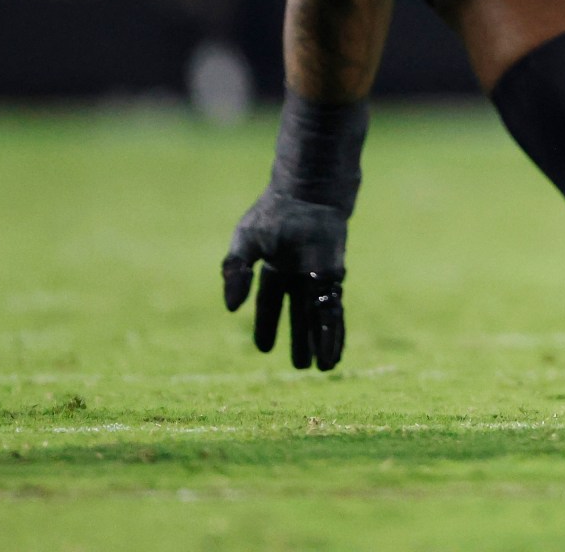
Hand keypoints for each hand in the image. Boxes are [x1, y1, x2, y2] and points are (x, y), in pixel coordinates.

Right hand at [223, 189, 347, 370]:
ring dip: (319, 343)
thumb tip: (231, 307)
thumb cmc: (274, 213)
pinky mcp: (332, 278)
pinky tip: (333, 353)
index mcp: (275, 266)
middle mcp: (298, 275)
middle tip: (300, 366)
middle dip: (299, 340)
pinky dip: (333, 334)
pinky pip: (332, 312)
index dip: (266, 324)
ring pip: (318, 318)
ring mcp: (317, 277)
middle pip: (299, 315)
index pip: (269, 301)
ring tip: (322, 369)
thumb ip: (234, 273)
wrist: (307, 195)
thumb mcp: (244, 243)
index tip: (264, 347)